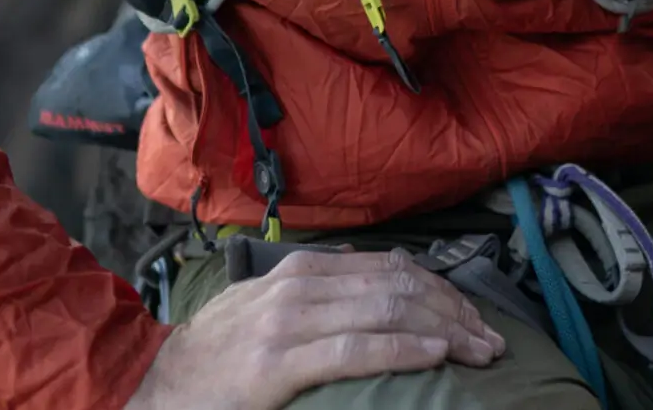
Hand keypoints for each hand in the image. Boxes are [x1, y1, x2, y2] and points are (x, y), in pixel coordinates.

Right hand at [123, 246, 506, 409]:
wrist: (159, 384)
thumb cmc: (218, 351)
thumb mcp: (266, 303)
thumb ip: (316, 287)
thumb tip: (369, 273)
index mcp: (305, 271)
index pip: (393, 269)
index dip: (444, 292)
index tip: (477, 318)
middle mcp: (303, 287)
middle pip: (401, 287)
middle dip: (456, 312)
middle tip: (492, 340)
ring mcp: (290, 323)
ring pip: (387, 311)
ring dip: (445, 330)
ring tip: (480, 350)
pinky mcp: (280, 363)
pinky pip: (356, 349)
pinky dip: (403, 347)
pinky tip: (435, 353)